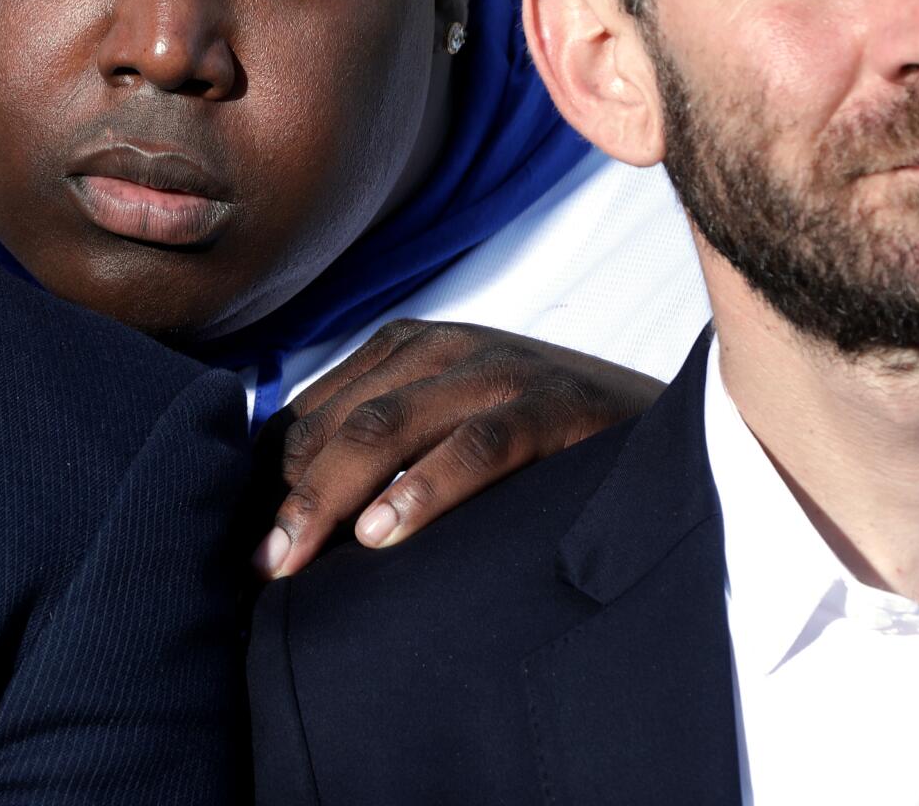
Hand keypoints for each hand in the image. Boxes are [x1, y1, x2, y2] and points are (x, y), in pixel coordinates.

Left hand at [253, 319, 663, 578]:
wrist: (666, 429)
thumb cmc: (538, 447)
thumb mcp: (449, 429)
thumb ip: (382, 452)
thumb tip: (289, 523)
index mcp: (406, 348)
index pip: (314, 415)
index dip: (275, 483)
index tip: (252, 551)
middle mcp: (444, 348)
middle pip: (340, 425)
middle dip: (291, 500)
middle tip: (261, 569)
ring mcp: (499, 370)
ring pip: (389, 427)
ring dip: (332, 497)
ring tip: (297, 559)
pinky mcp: (553, 405)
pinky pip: (476, 444)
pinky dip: (424, 488)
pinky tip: (384, 534)